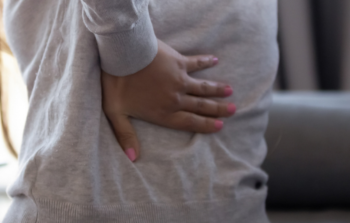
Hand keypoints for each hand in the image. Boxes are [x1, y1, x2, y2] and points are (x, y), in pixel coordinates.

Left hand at [102, 40, 235, 161]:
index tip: (220, 126)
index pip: (189, 122)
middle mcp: (175, 98)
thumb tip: (133, 158)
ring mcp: (179, 79)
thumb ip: (126, 136)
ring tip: (230, 91)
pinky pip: (196, 63)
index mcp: (163, 112)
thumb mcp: (116, 114)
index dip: (206, 125)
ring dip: (217, 89)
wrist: (123, 56)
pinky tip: (215, 60)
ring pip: (203, 87)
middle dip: (217, 109)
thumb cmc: (116, 84)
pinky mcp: (178, 62)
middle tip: (233, 110)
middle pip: (201, 106)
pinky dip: (206, 62)